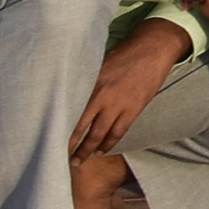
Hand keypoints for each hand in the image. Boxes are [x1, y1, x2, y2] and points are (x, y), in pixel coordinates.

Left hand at [72, 17, 191, 160]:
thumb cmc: (125, 51)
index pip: (74, 112)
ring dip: (90, 149)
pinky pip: (119, 132)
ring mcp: (120, 105)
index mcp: (93, 83)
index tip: (54, 139)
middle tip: (66, 159)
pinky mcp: (134, 109)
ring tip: (80, 160)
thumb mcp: (101, 62)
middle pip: (86, 128)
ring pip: (102, 134)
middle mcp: (104, 97)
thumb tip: (71, 93)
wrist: (154, 48)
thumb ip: (88, 80)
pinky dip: (109, 143)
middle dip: (75, 145)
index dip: (64, 127)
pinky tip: (101, 150)